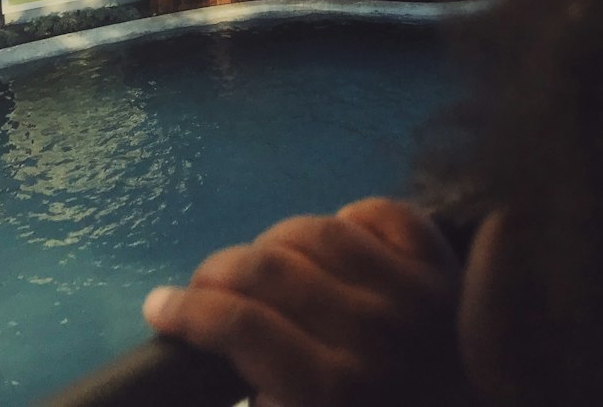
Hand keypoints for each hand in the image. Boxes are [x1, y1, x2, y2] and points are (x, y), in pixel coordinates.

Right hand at [143, 197, 466, 406]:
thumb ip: (271, 395)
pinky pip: (385, 214)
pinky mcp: (443, 266)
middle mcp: (369, 330)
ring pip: (319, 231)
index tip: (158, 304)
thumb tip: (232, 358)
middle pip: (270, 267)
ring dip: (276, 240)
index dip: (186, 309)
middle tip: (201, 283)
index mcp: (329, 391)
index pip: (237, 322)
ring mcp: (412, 289)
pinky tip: (332, 236)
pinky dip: (351, 216)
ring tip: (256, 262)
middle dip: (219, 269)